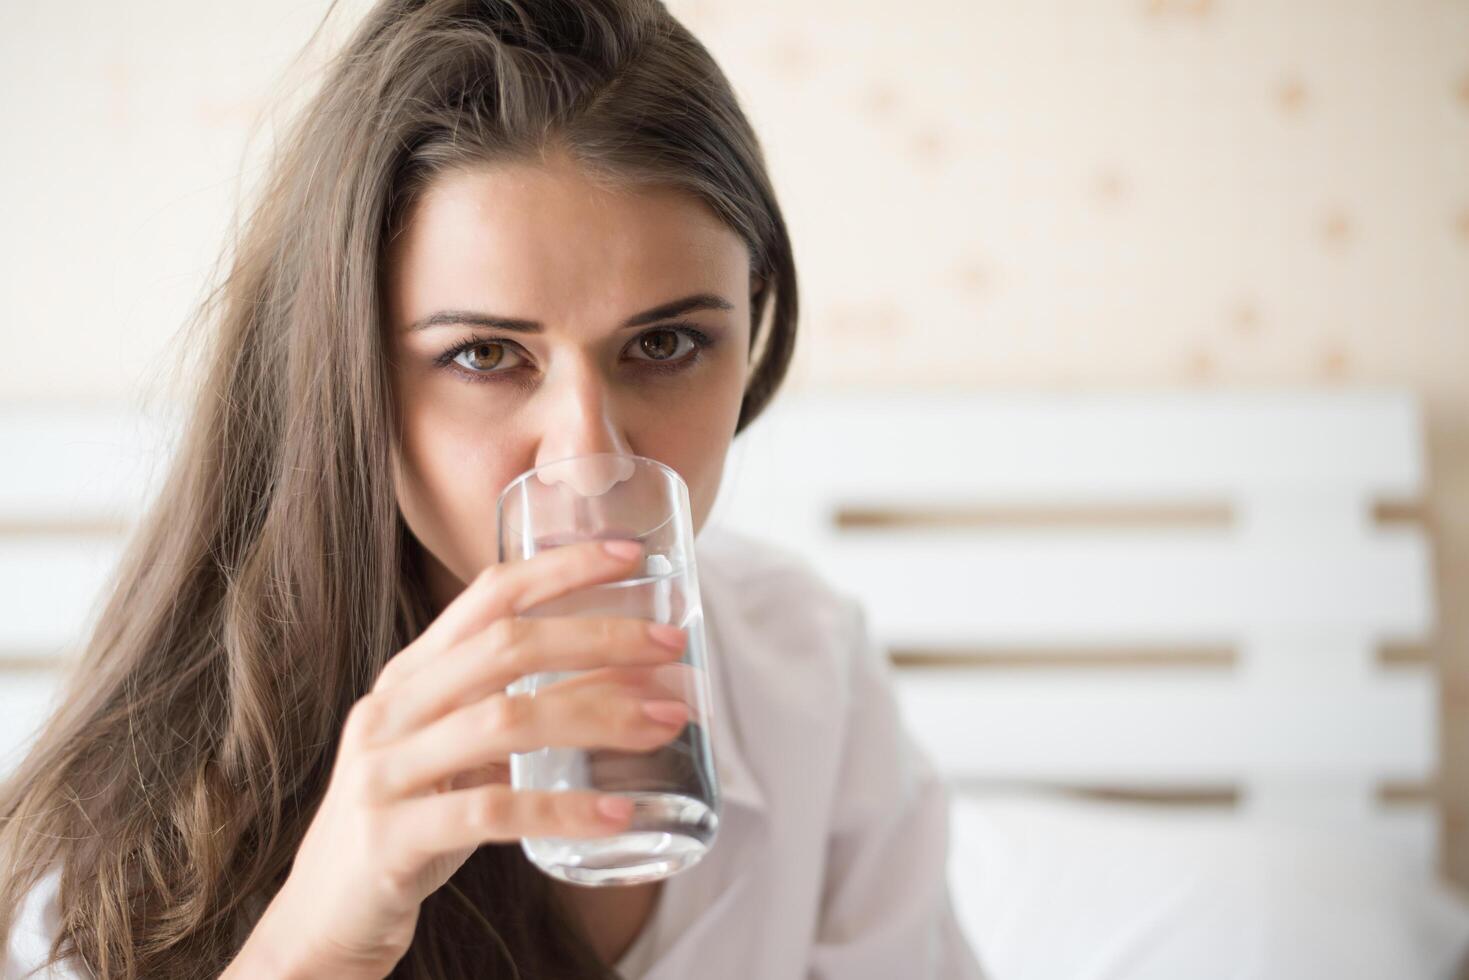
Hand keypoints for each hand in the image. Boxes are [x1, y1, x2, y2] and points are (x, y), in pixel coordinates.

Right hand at [224, 538, 690, 978]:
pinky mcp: (392, 837)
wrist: (325, 915)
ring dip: (597, 715)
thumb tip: (625, 676)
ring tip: (665, 721)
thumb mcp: (457, 752)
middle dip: (598, 636)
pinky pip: (491, 812)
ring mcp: (384, 771)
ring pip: (504, 720)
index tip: (629, 555)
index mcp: (411, 676)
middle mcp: (392, 709)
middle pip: (506, 647)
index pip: (488, 596)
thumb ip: (517, 708)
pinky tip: (617, 813)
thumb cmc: (410, 820)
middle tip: (672, 644)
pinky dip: (562, 810)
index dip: (560, 568)